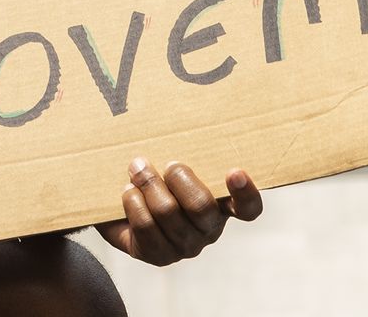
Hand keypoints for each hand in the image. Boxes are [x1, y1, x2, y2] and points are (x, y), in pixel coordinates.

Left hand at [93, 160, 262, 265]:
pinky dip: (133, 201)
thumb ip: (182, 150)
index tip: (235, 171)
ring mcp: (186, 245)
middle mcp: (209, 229)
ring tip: (136, 169)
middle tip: (164, 163)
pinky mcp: (160, 255)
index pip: (248, 208)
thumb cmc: (154, 177)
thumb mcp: (171, 162)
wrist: (118, 206)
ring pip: (167, 211)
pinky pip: (145, 225)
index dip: (245, 193)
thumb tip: (175, 112)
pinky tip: (128, 192)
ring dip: (147, 183)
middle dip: (177, 176)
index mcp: (222, 205)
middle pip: (201, 205)